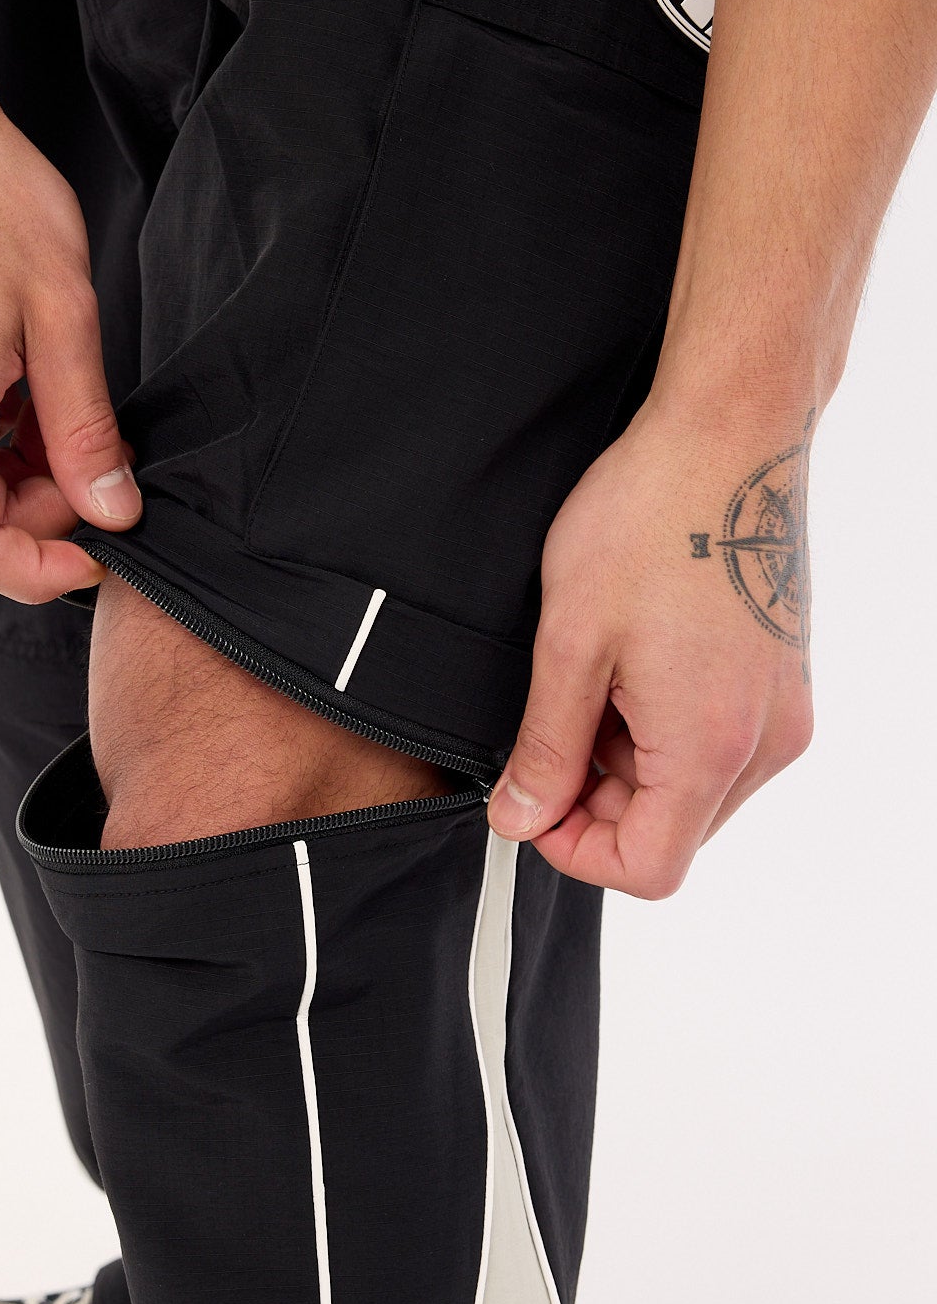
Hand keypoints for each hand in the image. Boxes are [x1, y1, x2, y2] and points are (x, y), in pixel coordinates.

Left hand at [486, 400, 815, 897]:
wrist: (728, 433)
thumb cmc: (649, 519)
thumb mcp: (569, 643)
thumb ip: (546, 748)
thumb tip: (520, 817)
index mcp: (712, 746)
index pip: (648, 870)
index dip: (576, 851)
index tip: (533, 801)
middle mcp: (765, 742)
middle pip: (671, 832)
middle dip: (598, 800)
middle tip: (552, 727)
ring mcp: (783, 711)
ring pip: (693, 791)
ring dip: (630, 762)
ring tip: (596, 680)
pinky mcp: (784, 681)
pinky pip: (719, 744)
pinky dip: (664, 729)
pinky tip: (634, 666)